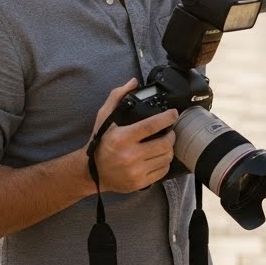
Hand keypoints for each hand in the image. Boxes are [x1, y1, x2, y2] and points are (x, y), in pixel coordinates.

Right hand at [89, 78, 175, 192]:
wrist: (91, 173)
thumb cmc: (100, 142)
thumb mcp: (104, 118)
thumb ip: (117, 97)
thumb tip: (134, 81)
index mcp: (121, 138)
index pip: (152, 125)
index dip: (167, 118)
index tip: (174, 113)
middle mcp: (130, 156)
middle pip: (164, 143)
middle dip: (171, 135)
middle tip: (169, 131)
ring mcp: (136, 172)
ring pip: (166, 157)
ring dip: (169, 148)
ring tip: (165, 143)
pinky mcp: (140, 183)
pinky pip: (163, 171)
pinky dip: (165, 162)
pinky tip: (159, 156)